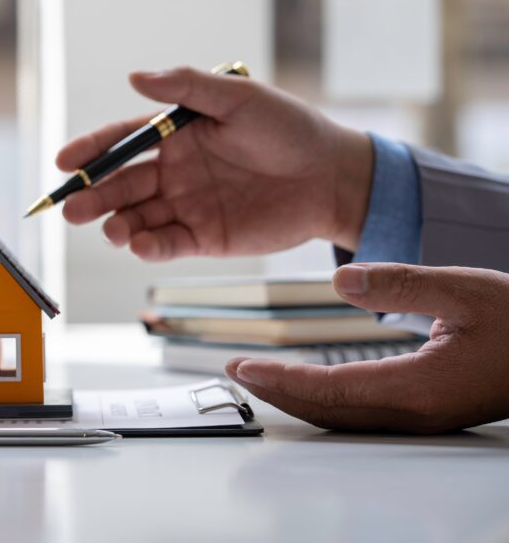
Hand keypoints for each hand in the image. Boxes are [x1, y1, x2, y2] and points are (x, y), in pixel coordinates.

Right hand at [55, 67, 373, 259]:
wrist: (332, 177)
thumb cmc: (288, 129)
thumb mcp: (239, 98)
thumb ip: (186, 88)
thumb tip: (134, 76)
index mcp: (176, 135)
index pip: (121, 142)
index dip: (91, 151)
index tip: (64, 162)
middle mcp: (173, 171)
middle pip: (120, 185)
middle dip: (92, 196)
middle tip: (72, 208)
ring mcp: (186, 206)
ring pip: (137, 217)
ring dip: (116, 224)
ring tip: (110, 229)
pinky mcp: (204, 238)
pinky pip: (167, 243)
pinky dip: (149, 246)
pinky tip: (139, 244)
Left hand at [225, 263, 508, 432]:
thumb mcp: (464, 289)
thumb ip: (399, 284)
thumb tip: (340, 279)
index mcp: (418, 388)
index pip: (329, 388)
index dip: (280, 379)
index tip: (241, 367)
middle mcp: (414, 412)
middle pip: (327, 410)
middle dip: (275, 392)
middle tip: (233, 372)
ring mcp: (420, 417)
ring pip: (342, 417)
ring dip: (295, 398)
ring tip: (258, 376)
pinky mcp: (426, 411)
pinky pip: (360, 413)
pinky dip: (323, 399)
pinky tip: (309, 383)